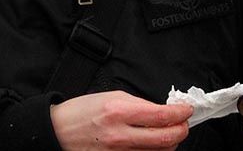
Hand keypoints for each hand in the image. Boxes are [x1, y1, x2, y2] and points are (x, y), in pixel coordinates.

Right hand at [50, 91, 192, 149]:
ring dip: (169, 143)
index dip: (180, 113)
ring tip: (168, 133)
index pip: (161, 115)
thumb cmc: (80, 113)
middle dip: (181, 131)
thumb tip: (161, 111)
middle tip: (183, 124)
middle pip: (165, 139)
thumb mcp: (110, 97)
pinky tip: (152, 144)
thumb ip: (138, 104)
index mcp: (118, 111)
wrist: (56, 133)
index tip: (186, 110)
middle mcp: (119, 135)